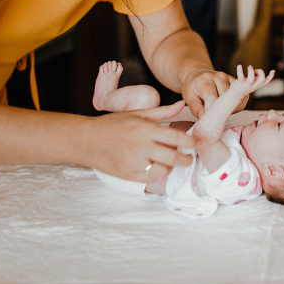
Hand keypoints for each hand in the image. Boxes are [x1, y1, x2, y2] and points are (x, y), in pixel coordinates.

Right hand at [80, 101, 195, 182]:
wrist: (87, 141)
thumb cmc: (113, 124)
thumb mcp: (137, 113)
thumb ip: (162, 112)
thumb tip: (182, 104)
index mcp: (145, 129)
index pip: (176, 138)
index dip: (190, 142)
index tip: (196, 143)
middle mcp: (141, 146)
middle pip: (174, 157)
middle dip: (186, 159)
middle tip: (189, 158)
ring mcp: (134, 162)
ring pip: (164, 170)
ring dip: (171, 167)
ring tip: (170, 161)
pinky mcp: (128, 175)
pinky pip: (151, 178)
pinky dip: (157, 174)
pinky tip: (157, 167)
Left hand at [182, 68, 247, 118]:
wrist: (199, 75)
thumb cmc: (193, 87)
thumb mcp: (189, 98)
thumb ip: (196, 109)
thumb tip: (204, 118)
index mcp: (205, 81)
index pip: (212, 98)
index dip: (212, 112)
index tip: (209, 121)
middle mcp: (219, 77)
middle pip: (226, 99)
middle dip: (221, 112)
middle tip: (214, 117)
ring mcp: (228, 78)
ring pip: (235, 99)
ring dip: (230, 109)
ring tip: (220, 110)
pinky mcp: (235, 81)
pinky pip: (242, 97)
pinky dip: (237, 105)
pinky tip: (227, 106)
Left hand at [228, 65, 274, 97]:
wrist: (235, 94)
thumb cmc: (245, 86)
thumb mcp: (252, 83)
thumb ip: (256, 78)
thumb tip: (259, 71)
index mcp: (257, 85)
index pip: (266, 81)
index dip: (271, 76)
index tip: (272, 70)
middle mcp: (253, 85)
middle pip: (262, 79)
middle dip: (261, 72)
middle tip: (255, 70)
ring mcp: (247, 84)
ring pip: (251, 78)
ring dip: (251, 70)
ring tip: (249, 67)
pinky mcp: (240, 83)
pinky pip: (240, 76)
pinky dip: (240, 69)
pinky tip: (239, 66)